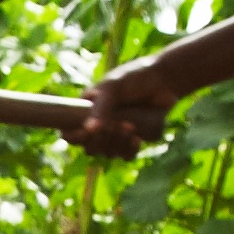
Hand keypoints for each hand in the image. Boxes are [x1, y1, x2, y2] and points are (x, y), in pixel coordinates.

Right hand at [63, 52, 179, 158]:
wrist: (163, 79)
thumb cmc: (134, 78)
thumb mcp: (113, 87)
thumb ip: (100, 107)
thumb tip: (89, 129)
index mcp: (85, 111)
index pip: (70, 132)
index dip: (74, 137)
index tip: (86, 133)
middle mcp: (98, 125)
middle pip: (89, 148)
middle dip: (102, 140)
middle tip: (116, 125)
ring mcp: (115, 135)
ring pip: (107, 153)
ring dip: (117, 144)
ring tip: (131, 127)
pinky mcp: (132, 141)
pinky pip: (125, 156)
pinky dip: (130, 150)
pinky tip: (138, 138)